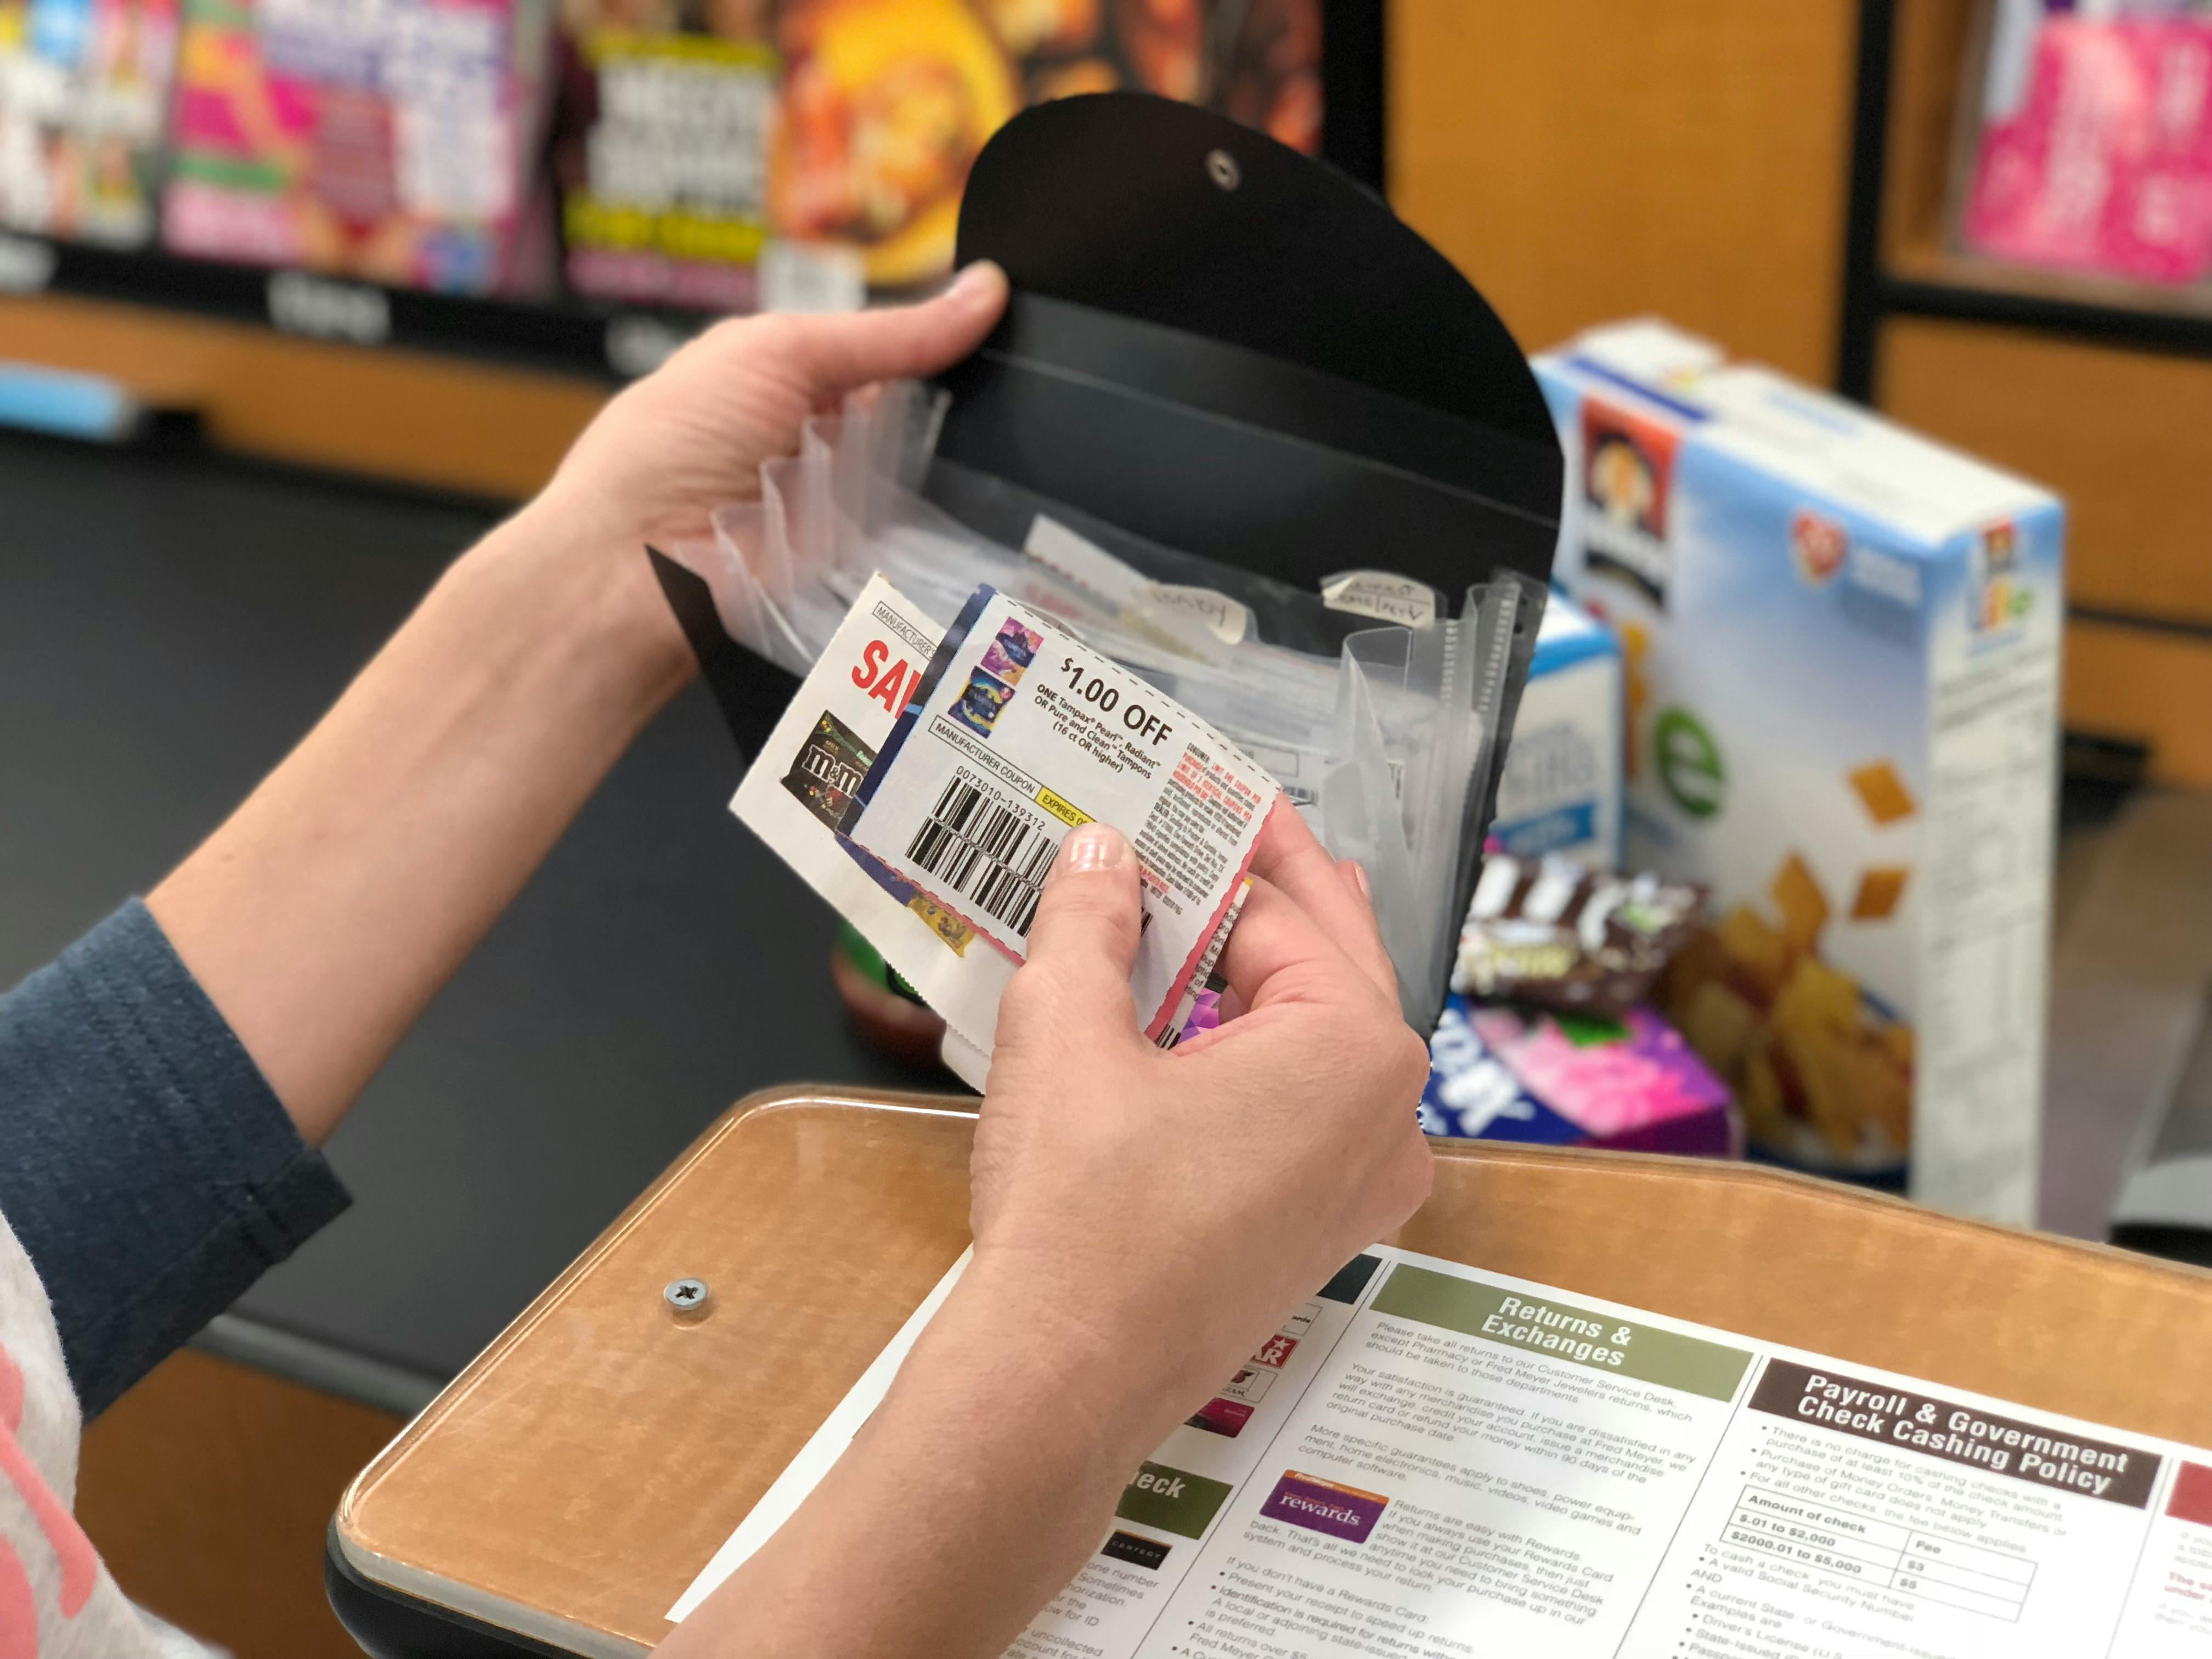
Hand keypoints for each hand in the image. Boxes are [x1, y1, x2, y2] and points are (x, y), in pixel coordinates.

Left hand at [535, 262, 1008, 560]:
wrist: (634, 571)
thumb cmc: (672, 447)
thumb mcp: (783, 352)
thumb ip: (889, 333)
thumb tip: (984, 289)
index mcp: (787, 374)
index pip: (890, 350)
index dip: (945, 340)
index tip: (1007, 324)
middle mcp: (814, 440)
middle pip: (919, 416)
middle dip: (962, 406)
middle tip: (1007, 392)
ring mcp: (836, 509)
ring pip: (928, 482)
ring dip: (955, 471)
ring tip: (998, 455)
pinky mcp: (851, 574)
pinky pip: (919, 547)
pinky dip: (940, 533)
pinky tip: (970, 517)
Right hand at [964, 803, 1433, 1440]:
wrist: (1060, 1381)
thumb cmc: (1080, 1215)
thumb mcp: (1068, 1029)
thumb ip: (1091, 919)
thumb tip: (1101, 852)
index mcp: (1357, 1050)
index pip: (1282, 911)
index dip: (1218, 848)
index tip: (1183, 795)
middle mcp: (1388, 1116)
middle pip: (1324, 961)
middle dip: (1255, 894)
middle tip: (1201, 823)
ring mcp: (1362, 1181)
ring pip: (1312, 1035)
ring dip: (1245, 973)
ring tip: (1177, 910)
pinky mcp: (1320, 1225)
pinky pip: (1299, 1103)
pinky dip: (1244, 1049)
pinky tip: (1180, 1020)